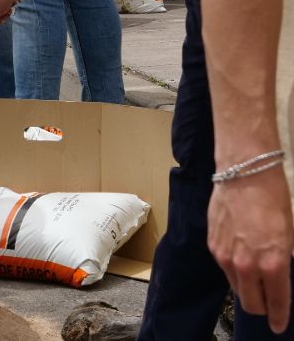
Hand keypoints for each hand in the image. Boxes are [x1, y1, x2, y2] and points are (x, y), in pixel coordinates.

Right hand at [209, 165, 293, 332]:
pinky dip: (235, 269)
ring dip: (247, 288)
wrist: (244, 174)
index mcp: (272, 265)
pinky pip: (225, 268)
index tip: (278, 325)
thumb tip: (278, 276)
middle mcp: (246, 266)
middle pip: (251, 303)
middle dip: (262, 307)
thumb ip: (282, 262)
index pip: (276, 303)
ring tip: (255, 275)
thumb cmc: (273, 200)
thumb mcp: (289, 236)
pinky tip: (242, 254)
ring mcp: (225, 256)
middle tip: (268, 302)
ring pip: (236, 287)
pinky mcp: (213, 245)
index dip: (279, 318)